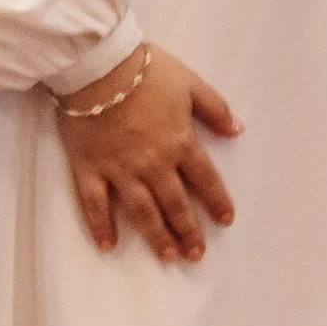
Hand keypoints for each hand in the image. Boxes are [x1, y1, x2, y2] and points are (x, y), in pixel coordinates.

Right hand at [53, 44, 241, 262]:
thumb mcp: (192, 84)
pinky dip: (100, 226)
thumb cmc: (149, 72)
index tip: (225, 221)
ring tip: (169, 257)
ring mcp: (120, 170)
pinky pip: (94, 204)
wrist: (100, 68)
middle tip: (197, 255)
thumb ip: (215, 109)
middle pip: (175, 203)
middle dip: (189, 230)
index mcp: (179, 141)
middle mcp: (153, 163)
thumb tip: (237, 130)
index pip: (204, 178)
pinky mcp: (89, 170)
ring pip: (142, 211)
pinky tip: (108, 246)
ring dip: (157, 236)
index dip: (216, 201)